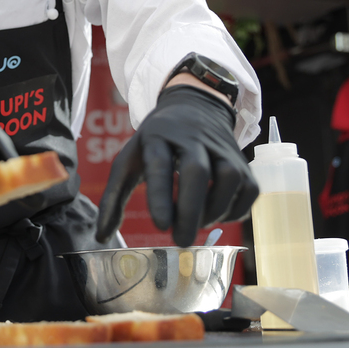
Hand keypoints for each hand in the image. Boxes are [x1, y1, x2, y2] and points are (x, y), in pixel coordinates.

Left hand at [95, 85, 258, 246]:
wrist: (195, 106)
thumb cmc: (157, 141)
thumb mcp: (130, 159)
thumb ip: (114, 197)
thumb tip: (101, 236)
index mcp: (158, 136)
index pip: (159, 164)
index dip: (160, 195)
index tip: (160, 226)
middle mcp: (193, 137)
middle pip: (197, 171)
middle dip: (190, 209)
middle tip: (179, 241)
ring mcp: (222, 146)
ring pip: (228, 178)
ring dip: (214, 210)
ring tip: (195, 224)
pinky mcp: (243, 160)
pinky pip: (248, 189)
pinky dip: (235, 210)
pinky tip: (216, 216)